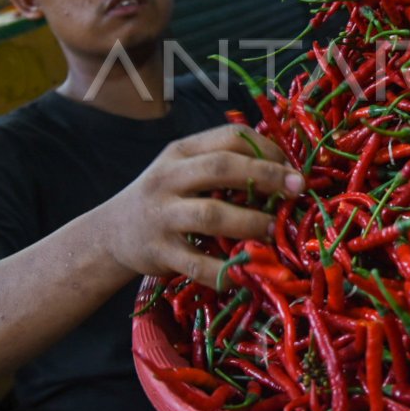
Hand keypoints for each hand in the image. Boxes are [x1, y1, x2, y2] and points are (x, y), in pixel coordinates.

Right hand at [101, 123, 300, 287]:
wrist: (111, 234)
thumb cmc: (164, 197)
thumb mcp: (184, 168)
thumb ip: (223, 163)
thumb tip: (284, 168)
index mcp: (181, 152)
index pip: (229, 138)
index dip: (266, 148)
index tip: (291, 166)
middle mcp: (169, 179)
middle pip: (222, 168)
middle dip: (266, 176)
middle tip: (298, 189)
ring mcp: (163, 216)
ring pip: (212, 215)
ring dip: (250, 222)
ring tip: (274, 230)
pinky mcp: (160, 252)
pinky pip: (198, 264)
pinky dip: (225, 271)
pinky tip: (247, 273)